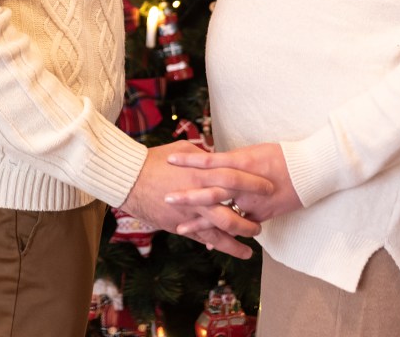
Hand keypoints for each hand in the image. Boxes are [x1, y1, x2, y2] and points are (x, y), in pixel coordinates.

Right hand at [120, 141, 273, 258]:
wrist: (130, 179)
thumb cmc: (156, 160)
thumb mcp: (184, 150)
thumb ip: (204, 157)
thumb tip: (218, 158)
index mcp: (201, 173)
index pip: (234, 177)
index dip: (253, 183)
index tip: (269, 187)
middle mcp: (198, 195)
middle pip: (231, 208)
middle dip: (250, 216)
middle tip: (264, 219)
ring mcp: (189, 213)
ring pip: (219, 230)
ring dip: (238, 237)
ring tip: (253, 241)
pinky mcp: (179, 225)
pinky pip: (202, 238)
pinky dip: (218, 245)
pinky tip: (230, 250)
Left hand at [164, 143, 302, 235]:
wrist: (310, 168)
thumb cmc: (282, 155)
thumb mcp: (254, 150)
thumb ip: (232, 159)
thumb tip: (212, 161)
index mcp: (241, 160)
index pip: (210, 160)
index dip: (190, 160)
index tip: (170, 160)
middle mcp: (244, 181)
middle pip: (211, 188)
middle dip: (188, 195)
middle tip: (166, 199)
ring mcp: (252, 200)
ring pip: (222, 212)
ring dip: (200, 221)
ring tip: (180, 228)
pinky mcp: (262, 213)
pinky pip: (239, 224)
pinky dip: (222, 233)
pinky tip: (208, 242)